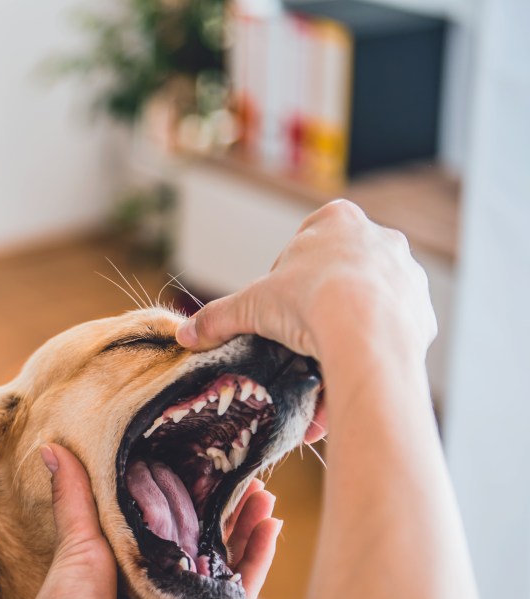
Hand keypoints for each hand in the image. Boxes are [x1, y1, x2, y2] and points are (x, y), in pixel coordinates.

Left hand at [8, 443, 281, 598]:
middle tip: (250, 474)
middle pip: (210, 543)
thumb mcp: (77, 538)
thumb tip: (51, 447)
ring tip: (266, 495)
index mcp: (137, 565)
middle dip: (232, 511)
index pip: (176, 525)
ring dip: (252, 530)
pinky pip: (239, 593)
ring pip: (231, 564)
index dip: (197, 497)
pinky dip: (258, 562)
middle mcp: (165, 587)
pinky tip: (270, 529)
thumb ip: (75, 494)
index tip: (212, 464)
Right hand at [175, 200, 437, 369]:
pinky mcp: (423, 312)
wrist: (367, 333)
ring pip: (369, 303)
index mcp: (337, 220)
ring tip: (323, 361)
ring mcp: (407, 274)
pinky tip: (350, 370)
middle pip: (339, 272)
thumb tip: (184, 334)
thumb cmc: (308, 303)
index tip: (278, 306)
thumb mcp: (251, 306)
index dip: (285, 277)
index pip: (305, 243)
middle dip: (320, 302)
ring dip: (348, 328)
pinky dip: (371, 350)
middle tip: (298, 335)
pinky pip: (390, 333)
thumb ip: (217, 318)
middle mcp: (380, 238)